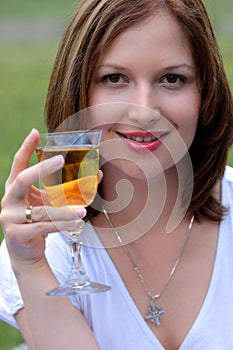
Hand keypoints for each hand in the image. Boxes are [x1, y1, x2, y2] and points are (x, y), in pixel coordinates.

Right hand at [0, 129, 84, 271]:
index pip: (18, 163)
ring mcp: (10, 217)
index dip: (26, 148)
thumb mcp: (48, 202)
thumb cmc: (38, 221)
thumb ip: (64, 190)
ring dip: (63, 210)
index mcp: (15, 188)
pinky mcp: (16, 234)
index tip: (35, 132)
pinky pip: (42, 227)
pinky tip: (75, 223)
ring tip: (82, 210)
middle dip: (42, 168)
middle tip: (61, 160)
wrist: (25, 252)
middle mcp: (9, 200)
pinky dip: (60, 224)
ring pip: (40, 210)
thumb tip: (97, 174)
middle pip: (22, 179)